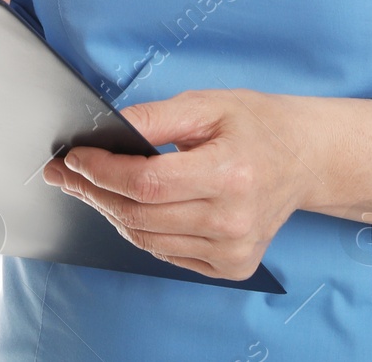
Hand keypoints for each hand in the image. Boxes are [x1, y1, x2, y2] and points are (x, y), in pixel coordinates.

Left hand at [42, 88, 304, 281]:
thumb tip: (108, 128)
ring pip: (147, 240)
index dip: (102, 171)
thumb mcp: (208, 104)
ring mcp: (234, 251)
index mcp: (231, 174)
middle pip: (140, 215)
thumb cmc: (258, 124)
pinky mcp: (232, 267)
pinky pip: (167, 254)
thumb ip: (156, 117)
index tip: (74, 157)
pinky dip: (142, 230)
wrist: (305, 157)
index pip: (147, 183)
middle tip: (66, 173)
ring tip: (91, 186)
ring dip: (111, 212)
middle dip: (94, 191)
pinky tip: (131, 206)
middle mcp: (234, 221)